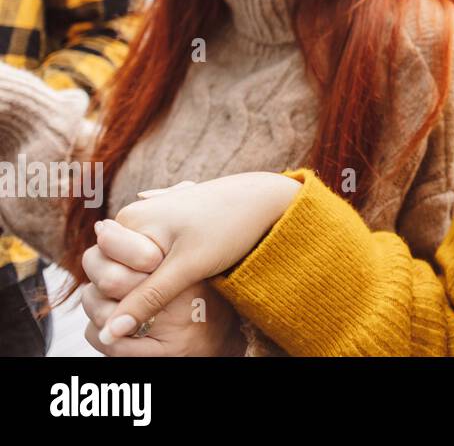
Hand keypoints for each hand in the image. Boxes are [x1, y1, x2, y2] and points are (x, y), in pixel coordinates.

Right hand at [91, 171, 302, 346]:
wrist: (265, 200)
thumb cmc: (228, 227)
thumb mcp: (187, 268)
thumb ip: (146, 300)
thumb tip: (107, 337)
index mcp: (129, 220)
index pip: (103, 271)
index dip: (132, 286)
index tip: (171, 274)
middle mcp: (133, 217)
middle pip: (114, 269)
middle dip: (139, 284)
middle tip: (180, 276)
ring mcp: (151, 220)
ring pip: (134, 267)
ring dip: (153, 279)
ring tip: (189, 270)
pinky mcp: (168, 226)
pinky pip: (151, 258)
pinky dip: (164, 270)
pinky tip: (192, 266)